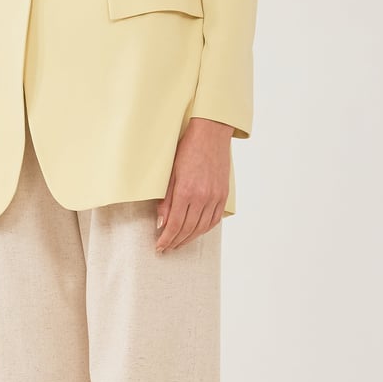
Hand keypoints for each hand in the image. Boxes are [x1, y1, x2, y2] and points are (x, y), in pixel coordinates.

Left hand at [155, 117, 231, 252]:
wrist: (210, 133)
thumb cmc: (187, 148)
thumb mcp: (170, 172)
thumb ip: (166, 199)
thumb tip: (161, 222)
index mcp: (186, 191)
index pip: (174, 224)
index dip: (166, 238)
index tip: (159, 246)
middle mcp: (202, 197)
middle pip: (187, 229)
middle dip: (175, 241)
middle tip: (166, 248)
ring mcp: (215, 197)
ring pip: (201, 228)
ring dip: (189, 239)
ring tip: (178, 243)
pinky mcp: (223, 195)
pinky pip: (214, 220)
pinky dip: (204, 229)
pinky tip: (196, 232)